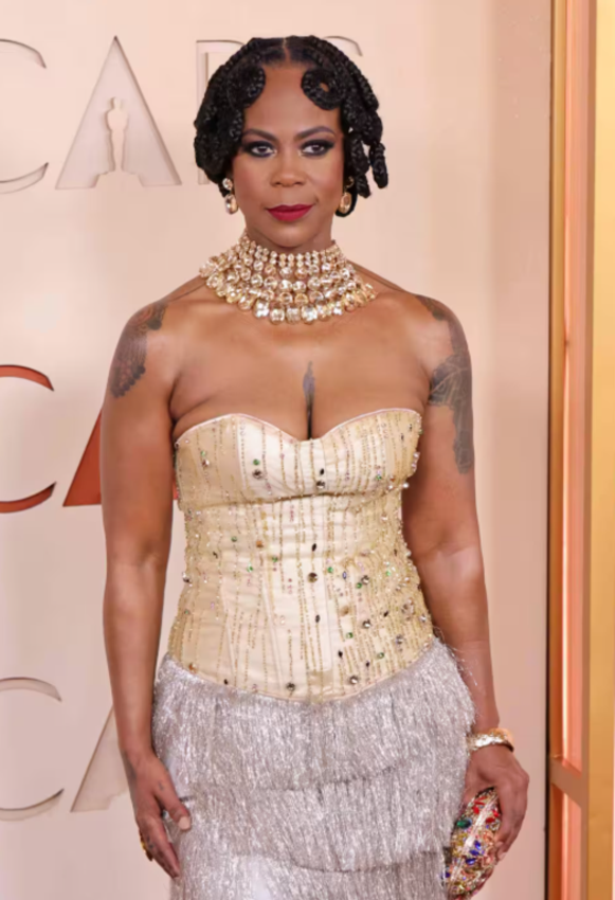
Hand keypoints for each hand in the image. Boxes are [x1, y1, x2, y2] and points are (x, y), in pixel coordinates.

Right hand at [121, 748, 191, 878]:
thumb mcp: (166, 789)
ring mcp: (141, 817)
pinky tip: (152, 850)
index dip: (170, 859)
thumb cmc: (151, 772)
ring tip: (166, 866)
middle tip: (175, 874)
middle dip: (165, 862)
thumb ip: (176, 808)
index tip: (178, 871)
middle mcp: (143, 821)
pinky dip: (151, 846)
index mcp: (149, 818)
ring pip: (150, 843)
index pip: (161, 844)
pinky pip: (146, 835)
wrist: (137, 760)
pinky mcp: (142, 811)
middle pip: (154, 848)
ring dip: (159, 855)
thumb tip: (186, 825)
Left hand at [462, 744, 528, 861]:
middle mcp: (520, 784)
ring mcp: (523, 782)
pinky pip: (521, 805)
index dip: (505, 832)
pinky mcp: (522, 781)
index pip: (510, 814)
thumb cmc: (479, 754)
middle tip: (500, 854)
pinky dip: (515, 818)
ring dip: (514, 830)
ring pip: (522, 812)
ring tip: (504, 847)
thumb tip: (459, 816)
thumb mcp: (471, 776)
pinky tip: (508, 829)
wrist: (488, 736)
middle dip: (510, 837)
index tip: (497, 846)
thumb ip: (468, 796)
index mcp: (508, 783)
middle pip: (518, 817)